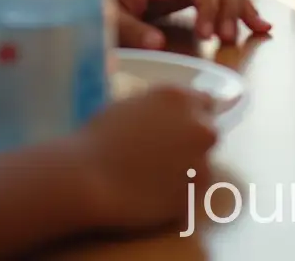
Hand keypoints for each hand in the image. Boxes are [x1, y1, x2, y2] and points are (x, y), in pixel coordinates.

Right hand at [72, 86, 216, 232]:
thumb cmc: (98, 137)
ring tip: (153, 179)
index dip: (194, 114)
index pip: (207, 102)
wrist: (86, 177)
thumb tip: (169, 117)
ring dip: (186, 171)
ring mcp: (199, 164)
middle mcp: (199, 127)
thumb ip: (160, 108)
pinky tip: (151, 195)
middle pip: (208, 133)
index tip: (184, 126)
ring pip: (202, 167)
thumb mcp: (132, 105)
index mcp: (181, 98)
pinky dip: (176, 196)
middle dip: (192, 142)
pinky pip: (189, 195)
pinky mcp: (191, 196)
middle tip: (165, 154)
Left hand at [113, 0, 271, 47]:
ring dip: (241, 3)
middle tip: (229, 39)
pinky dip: (238, 5)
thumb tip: (159, 44)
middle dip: (232, 4)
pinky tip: (254, 22)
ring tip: (256, 30)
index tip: (209, 37)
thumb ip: (132, 30)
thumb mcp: (107, 20)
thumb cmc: (98, 5)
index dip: (212, 5)